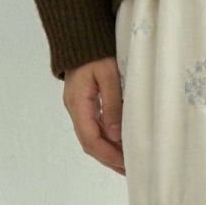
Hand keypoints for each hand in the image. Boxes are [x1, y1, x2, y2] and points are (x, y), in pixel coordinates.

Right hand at [63, 56, 123, 174]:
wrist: (81, 33)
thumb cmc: (96, 51)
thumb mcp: (108, 75)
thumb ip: (112, 104)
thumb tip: (116, 135)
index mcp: (78, 103)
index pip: (90, 139)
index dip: (108, 154)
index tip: (125, 165)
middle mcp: (75, 108)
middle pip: (89, 142)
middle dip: (108, 158)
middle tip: (130, 171)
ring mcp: (78, 106)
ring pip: (91, 136)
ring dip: (108, 151)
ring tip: (127, 163)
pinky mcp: (84, 103)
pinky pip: (94, 127)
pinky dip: (107, 139)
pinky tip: (120, 144)